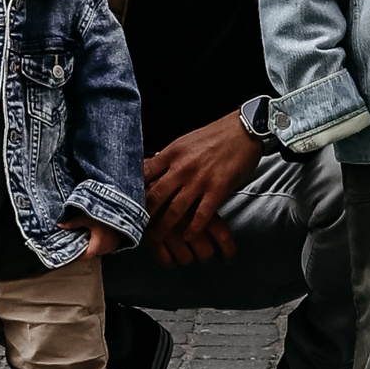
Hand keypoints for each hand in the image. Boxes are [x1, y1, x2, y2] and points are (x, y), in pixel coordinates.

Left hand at [59, 214, 121, 260]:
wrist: (127, 212)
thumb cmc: (109, 217)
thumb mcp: (88, 218)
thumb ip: (74, 223)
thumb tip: (61, 225)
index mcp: (97, 247)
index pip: (83, 257)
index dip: (76, 254)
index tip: (70, 249)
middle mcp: (106, 249)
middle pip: (90, 253)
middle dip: (83, 247)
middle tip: (76, 238)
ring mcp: (112, 246)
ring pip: (98, 248)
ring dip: (91, 243)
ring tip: (86, 234)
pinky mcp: (116, 241)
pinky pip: (105, 244)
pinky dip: (99, 240)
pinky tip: (96, 232)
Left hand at [141, 111, 263, 265]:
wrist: (244, 130)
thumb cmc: (215, 136)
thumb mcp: (184, 142)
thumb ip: (168, 158)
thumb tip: (149, 169)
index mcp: (171, 154)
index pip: (144, 175)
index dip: (132, 192)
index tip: (124, 205)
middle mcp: (182, 168)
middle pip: (155, 196)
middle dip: (144, 216)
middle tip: (136, 229)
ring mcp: (199, 179)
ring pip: (175, 209)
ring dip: (164, 227)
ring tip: (157, 239)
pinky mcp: (218, 188)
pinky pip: (202, 214)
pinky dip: (193, 228)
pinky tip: (188, 235)